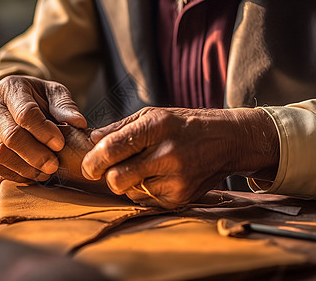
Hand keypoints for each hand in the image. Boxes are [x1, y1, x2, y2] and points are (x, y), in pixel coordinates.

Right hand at [0, 75, 86, 181]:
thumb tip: (78, 123)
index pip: (25, 113)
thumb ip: (65, 106)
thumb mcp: (55, 94)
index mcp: (10, 88)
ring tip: (45, 173)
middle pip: (10, 136)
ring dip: (24, 168)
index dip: (43, 131)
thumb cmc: (38, 98)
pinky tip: (31, 176)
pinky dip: (13, 174)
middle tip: (54, 166)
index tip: (60, 144)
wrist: (15, 102)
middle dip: (34, 155)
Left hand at [81, 107, 278, 208]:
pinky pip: (145, 201)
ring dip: (128, 183)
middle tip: (110, 169)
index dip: (92, 160)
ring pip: (129, 192)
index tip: (88, 165)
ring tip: (144, 168)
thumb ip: (119, 128)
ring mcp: (176, 179)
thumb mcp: (152, 114)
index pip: (111, 149)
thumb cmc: (183, 125)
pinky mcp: (181, 198)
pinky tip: (158, 176)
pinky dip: (144, 191)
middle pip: (116, 179)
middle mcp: (167, 154)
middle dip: (107, 176)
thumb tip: (91, 140)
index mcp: (156, 127)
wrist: (227, 140)